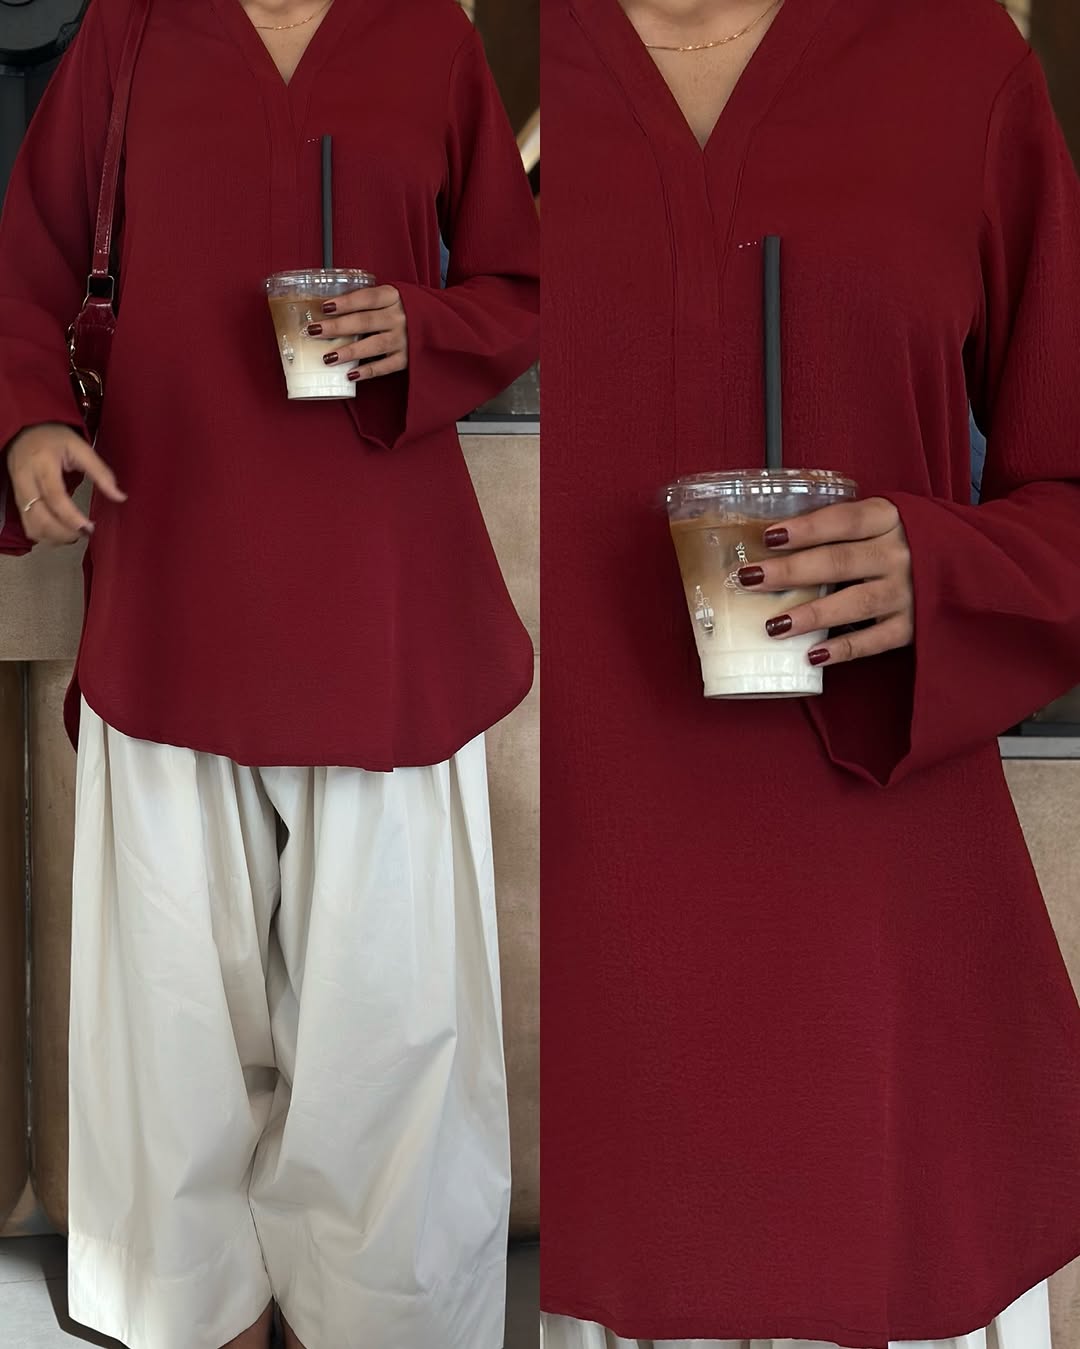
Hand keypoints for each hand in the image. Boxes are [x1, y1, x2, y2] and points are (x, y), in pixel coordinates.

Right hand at [6, 423, 125, 545]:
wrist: (24, 430)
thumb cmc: (54, 438)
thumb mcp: (80, 447)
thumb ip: (100, 472)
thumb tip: (120, 497)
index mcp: (42, 464)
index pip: (54, 496)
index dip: (71, 517)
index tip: (89, 528)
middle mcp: (25, 480)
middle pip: (39, 516)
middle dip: (63, 532)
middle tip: (85, 533)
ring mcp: (18, 492)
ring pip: (31, 525)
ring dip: (54, 537)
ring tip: (75, 534)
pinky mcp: (16, 500)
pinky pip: (28, 525)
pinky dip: (45, 534)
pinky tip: (61, 531)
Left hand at [307, 284, 408, 382]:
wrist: (441, 322)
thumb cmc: (406, 308)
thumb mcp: (392, 296)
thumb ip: (369, 301)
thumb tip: (329, 308)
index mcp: (394, 296)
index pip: (367, 298)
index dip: (345, 302)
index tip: (325, 307)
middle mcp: (400, 317)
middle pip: (364, 322)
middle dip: (337, 327)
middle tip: (314, 331)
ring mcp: (405, 339)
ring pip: (373, 345)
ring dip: (349, 352)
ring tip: (327, 358)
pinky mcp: (407, 358)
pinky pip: (385, 367)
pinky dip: (367, 371)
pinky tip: (350, 375)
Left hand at [737, 497, 913, 665]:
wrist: (973, 564)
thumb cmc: (909, 538)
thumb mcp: (885, 519)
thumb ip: (845, 527)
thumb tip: (776, 540)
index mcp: (890, 519)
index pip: (844, 521)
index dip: (806, 529)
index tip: (768, 537)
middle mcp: (900, 554)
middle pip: (838, 562)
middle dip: (790, 571)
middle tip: (749, 579)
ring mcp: (909, 591)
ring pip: (854, 603)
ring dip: (811, 615)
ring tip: (773, 626)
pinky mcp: (914, 625)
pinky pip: (874, 641)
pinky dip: (843, 650)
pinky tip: (812, 656)